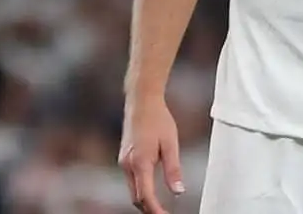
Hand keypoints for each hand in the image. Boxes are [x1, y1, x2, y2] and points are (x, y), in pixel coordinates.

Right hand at [118, 95, 184, 213]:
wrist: (141, 101)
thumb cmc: (158, 119)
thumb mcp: (171, 144)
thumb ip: (173, 169)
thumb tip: (179, 192)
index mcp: (140, 163)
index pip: (146, 197)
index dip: (156, 211)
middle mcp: (127, 165)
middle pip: (136, 198)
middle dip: (149, 209)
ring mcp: (123, 161)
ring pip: (132, 190)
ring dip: (144, 201)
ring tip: (160, 208)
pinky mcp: (124, 157)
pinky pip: (131, 180)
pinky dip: (140, 189)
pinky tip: (151, 191)